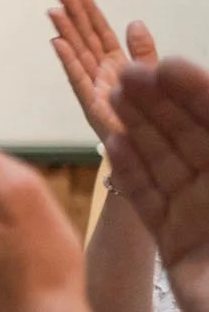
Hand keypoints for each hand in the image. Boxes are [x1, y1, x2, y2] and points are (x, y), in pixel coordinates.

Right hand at [49, 0, 158, 144]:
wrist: (147, 149)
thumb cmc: (148, 114)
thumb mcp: (151, 75)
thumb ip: (142, 50)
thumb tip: (134, 22)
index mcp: (116, 64)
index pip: (100, 32)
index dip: (89, 13)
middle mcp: (101, 73)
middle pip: (85, 39)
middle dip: (73, 17)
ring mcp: (93, 87)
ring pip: (78, 55)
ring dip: (65, 33)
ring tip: (54, 12)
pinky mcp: (90, 103)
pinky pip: (77, 78)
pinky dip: (67, 60)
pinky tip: (58, 43)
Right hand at [108, 58, 208, 311]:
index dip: (193, 90)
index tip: (162, 66)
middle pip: (189, 135)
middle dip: (159, 103)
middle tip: (124, 75)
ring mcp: (201, 217)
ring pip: (165, 162)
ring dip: (138, 128)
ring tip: (112, 97)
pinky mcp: (176, 246)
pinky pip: (149, 202)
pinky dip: (130, 174)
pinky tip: (112, 147)